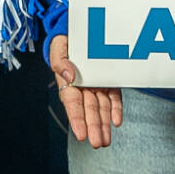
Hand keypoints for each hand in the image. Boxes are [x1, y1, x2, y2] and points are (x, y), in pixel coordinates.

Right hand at [48, 33, 121, 147]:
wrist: (79, 30)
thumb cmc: (65, 40)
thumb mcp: (58, 47)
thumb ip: (60, 62)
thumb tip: (68, 77)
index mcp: (68, 82)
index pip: (72, 104)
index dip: (77, 119)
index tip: (81, 134)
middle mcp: (83, 86)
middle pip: (88, 110)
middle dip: (93, 127)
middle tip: (97, 143)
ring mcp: (97, 84)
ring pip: (101, 107)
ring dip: (104, 124)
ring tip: (105, 140)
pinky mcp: (109, 80)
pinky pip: (113, 97)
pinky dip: (116, 109)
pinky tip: (116, 122)